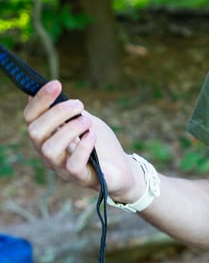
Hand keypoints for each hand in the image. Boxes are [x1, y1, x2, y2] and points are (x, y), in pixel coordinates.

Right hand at [24, 80, 141, 199]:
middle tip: (79, 105)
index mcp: (47, 137)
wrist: (122, 168)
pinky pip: (73, 165)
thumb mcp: (84, 120)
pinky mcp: (80, 178)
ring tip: (87, 122)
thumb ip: (69, 110)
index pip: (31, 117)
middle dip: (56, 113)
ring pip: (50, 149)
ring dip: (69, 130)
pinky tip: (92, 136)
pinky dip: (82, 147)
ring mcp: (62, 168)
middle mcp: (49, 153)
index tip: (57, 84)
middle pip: (35, 132)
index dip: (40, 100)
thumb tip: (52, 88)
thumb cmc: (100, 143)